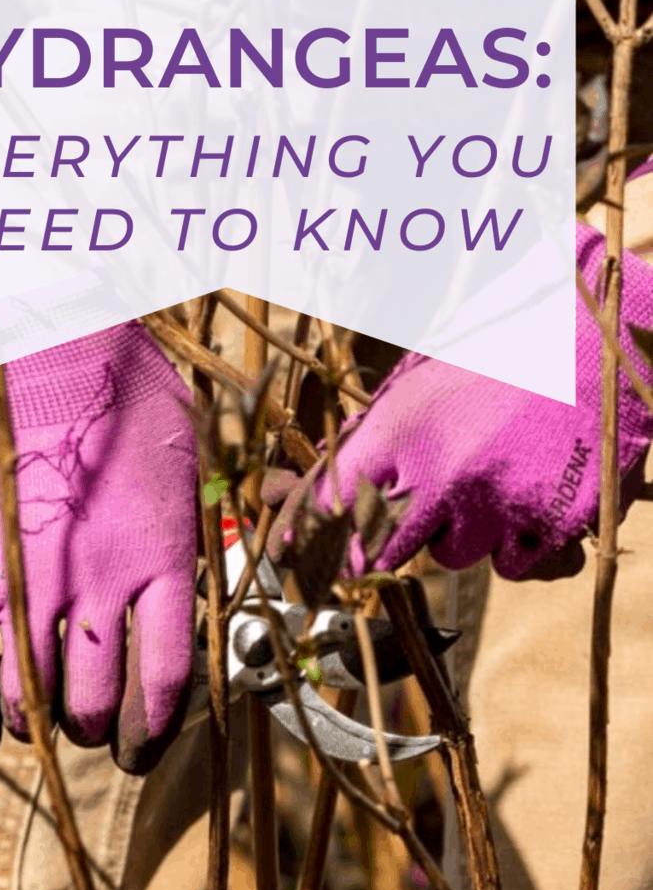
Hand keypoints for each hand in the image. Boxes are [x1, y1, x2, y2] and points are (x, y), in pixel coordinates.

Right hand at [0, 323, 197, 772]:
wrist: (46, 347)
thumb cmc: (126, 394)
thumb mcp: (185, 468)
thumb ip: (179, 542)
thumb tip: (171, 595)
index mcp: (166, 564)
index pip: (168, 683)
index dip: (154, 730)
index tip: (142, 744)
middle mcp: (104, 588)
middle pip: (98, 700)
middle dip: (94, 728)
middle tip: (88, 727)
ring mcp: (35, 587)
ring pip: (35, 696)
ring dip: (37, 722)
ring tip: (37, 726)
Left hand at [268, 223, 652, 580]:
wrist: (601, 325)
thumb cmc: (501, 341)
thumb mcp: (419, 376)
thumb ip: (370, 437)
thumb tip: (309, 491)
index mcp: (403, 428)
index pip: (329, 508)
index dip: (302, 538)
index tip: (288, 555)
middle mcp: (447, 474)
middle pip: (381, 551)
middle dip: (375, 546)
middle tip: (388, 527)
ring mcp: (503, 502)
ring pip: (454, 558)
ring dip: (457, 533)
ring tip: (484, 477)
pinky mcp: (557, 521)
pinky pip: (516, 564)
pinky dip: (516, 542)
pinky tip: (526, 495)